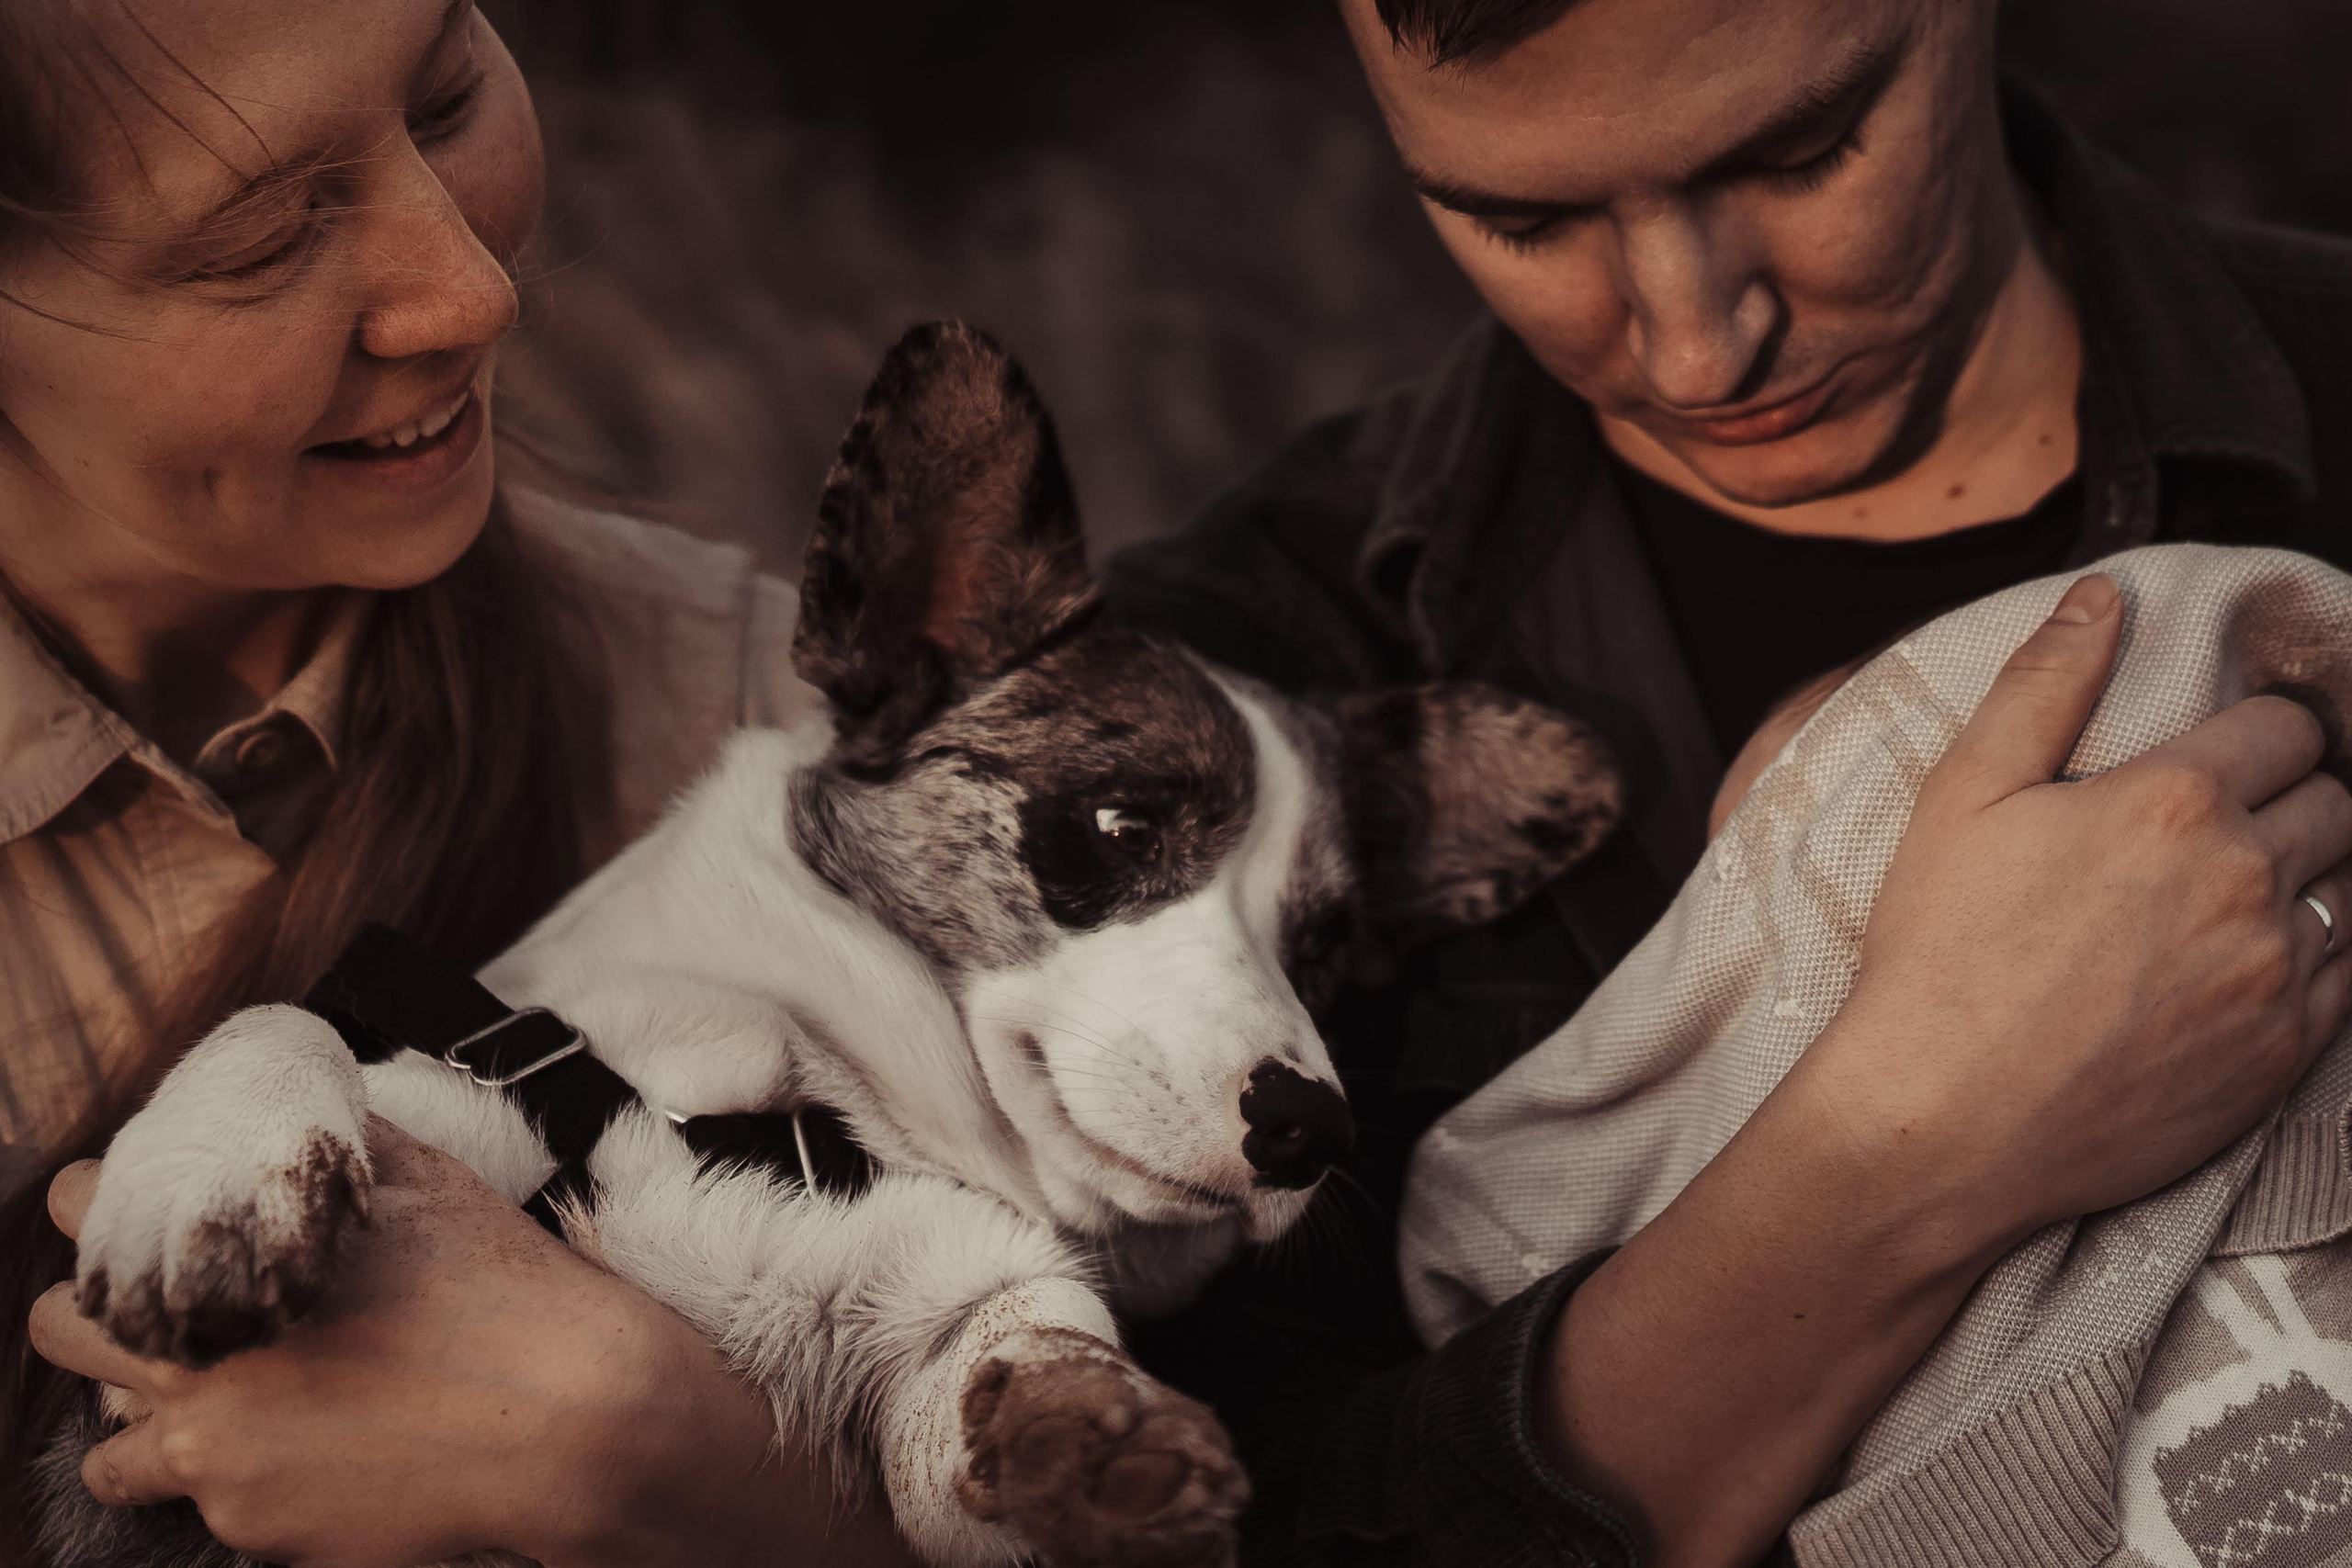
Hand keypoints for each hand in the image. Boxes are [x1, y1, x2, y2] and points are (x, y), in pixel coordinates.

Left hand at [30, 1117, 913, 1567]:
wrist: (573, 1423)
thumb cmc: (508, 1295)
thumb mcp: (428, 1183)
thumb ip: (342, 1142)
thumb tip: (304, 1100)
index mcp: (223, 1266)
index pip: (84, 1207)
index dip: (102, 1200)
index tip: (129, 1208)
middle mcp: (193, 1369)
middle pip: (63, 1332)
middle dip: (94, 1312)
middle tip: (156, 1307)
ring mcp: (218, 1466)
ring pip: (116, 1450)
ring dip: (155, 1417)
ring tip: (235, 1396)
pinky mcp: (260, 1535)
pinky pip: (208, 1507)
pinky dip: (244, 1478)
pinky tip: (320, 1446)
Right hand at [1799, 570, 2351, 1253]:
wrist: (1942, 1122)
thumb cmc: (1939, 957)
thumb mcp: (1962, 798)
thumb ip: (2042, 685)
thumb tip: (2102, 597)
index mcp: (2172, 800)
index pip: (2284, 724)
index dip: (2258, 730)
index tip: (2228, 751)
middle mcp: (2245, 877)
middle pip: (2334, 799)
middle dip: (2292, 796)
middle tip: (2223, 824)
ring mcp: (2277, 970)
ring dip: (2308, 875)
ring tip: (2232, 897)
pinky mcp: (2286, 1050)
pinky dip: (2317, 957)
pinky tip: (2244, 967)